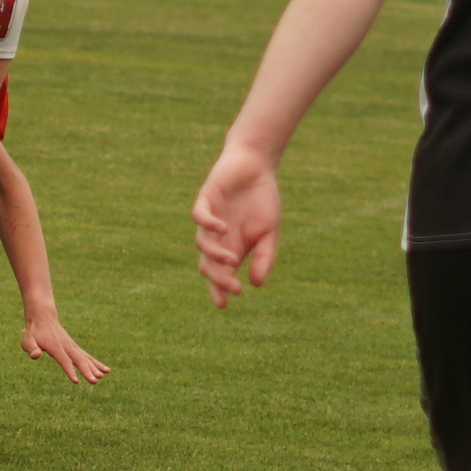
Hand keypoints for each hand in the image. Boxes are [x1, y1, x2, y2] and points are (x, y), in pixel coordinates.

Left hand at [21, 307, 109, 383]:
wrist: (43, 318)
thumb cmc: (33, 332)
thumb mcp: (27, 340)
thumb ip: (31, 348)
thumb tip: (36, 356)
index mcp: (55, 347)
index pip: (64, 360)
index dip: (70, 371)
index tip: (76, 381)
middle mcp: (67, 346)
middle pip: (78, 360)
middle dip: (87, 371)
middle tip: (95, 381)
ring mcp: (72, 346)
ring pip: (85, 358)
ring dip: (94, 367)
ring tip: (103, 375)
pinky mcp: (75, 348)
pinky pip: (87, 356)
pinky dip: (95, 363)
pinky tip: (105, 370)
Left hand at [190, 145, 281, 305]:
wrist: (257, 167)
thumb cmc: (262, 200)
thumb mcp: (270, 232)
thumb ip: (264, 257)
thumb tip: (256, 284)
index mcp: (232, 247)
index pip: (219, 274)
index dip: (219, 289)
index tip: (224, 303)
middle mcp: (217, 238)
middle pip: (207, 264)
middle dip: (218, 279)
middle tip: (232, 287)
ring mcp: (209, 219)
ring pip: (202, 243)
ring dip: (215, 254)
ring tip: (230, 259)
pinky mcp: (205, 200)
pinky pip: (200, 216)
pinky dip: (209, 224)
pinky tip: (223, 229)